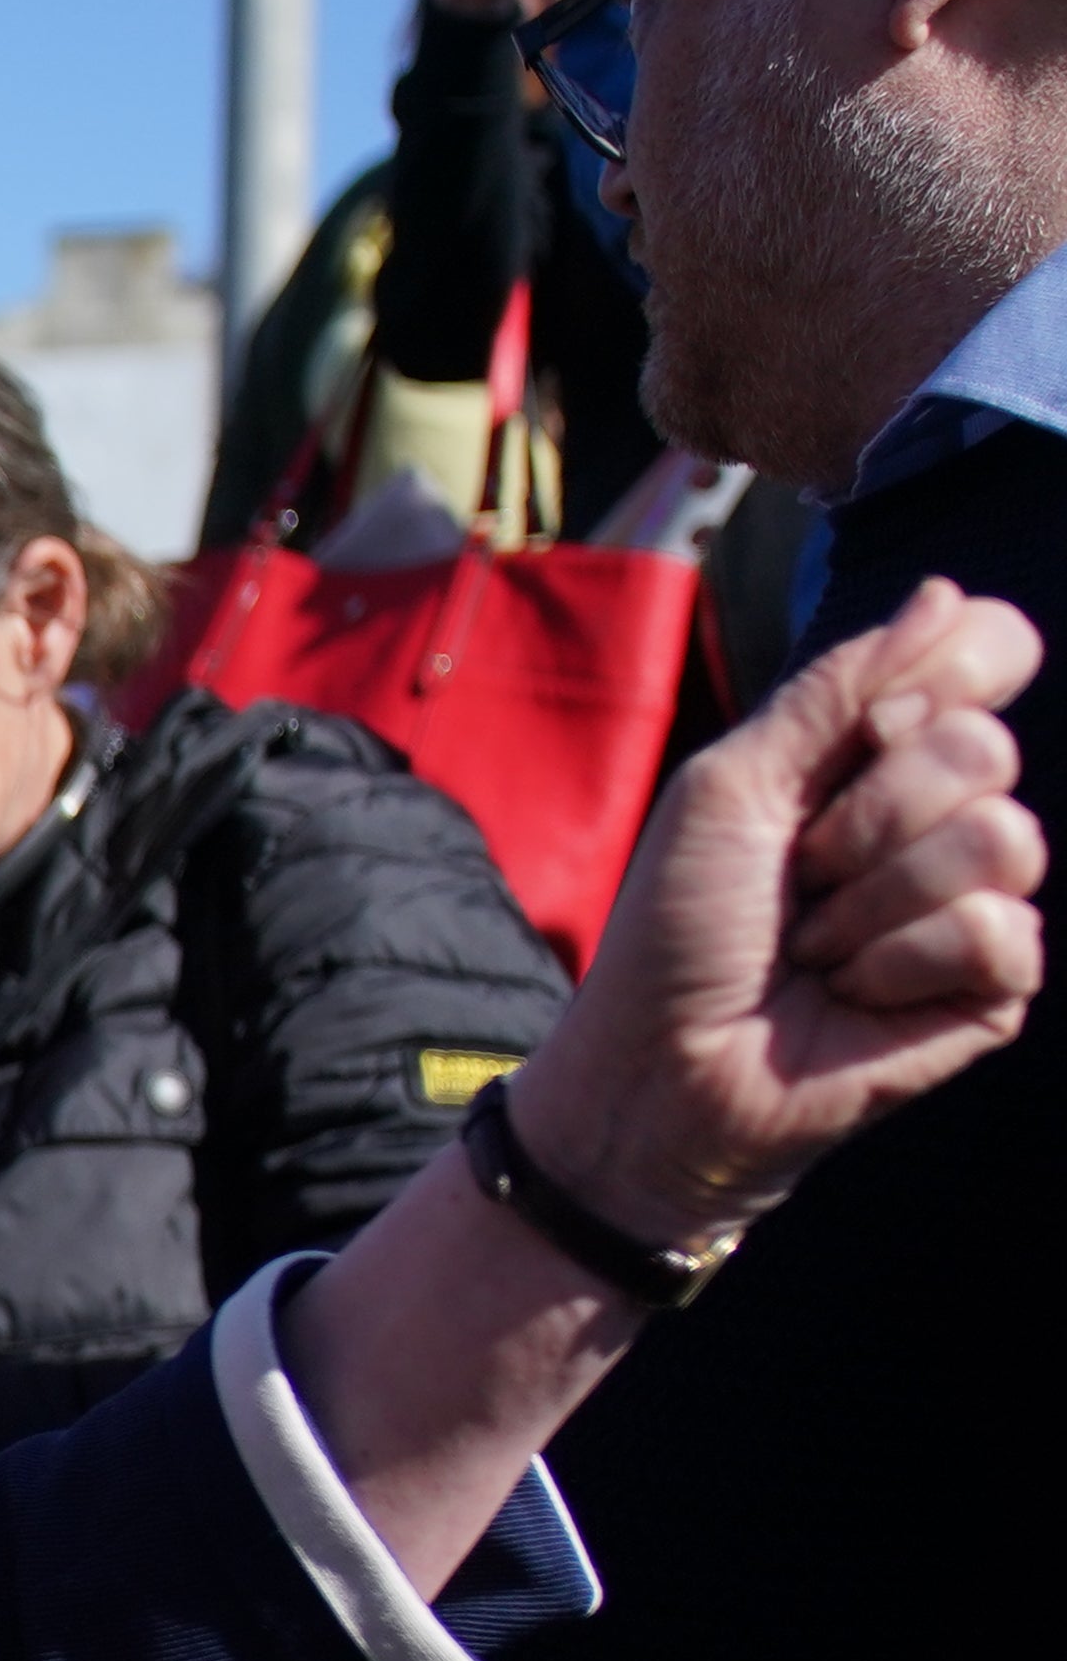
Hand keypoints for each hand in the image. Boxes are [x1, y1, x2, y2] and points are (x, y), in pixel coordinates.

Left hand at [505, 575, 1043, 1251]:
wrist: (661, 1065)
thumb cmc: (677, 927)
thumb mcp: (735, 784)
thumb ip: (839, 690)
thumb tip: (949, 595)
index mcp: (879, 752)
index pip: (985, 655)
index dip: (937, 678)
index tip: (862, 736)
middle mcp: (940, 814)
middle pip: (984, 747)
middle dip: (867, 817)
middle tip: (800, 877)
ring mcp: (978, 898)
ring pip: (1000, 838)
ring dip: (872, 900)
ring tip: (816, 945)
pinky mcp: (997, 983)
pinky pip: (996, 930)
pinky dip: (897, 963)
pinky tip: (853, 994)